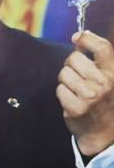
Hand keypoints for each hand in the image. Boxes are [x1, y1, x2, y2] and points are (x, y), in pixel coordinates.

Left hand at [57, 30, 113, 155]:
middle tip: (76, 75)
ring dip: (66, 80)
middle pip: (74, 59)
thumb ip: (99, 60)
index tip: (77, 37)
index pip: (102, 48)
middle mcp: (104, 83)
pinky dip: (63, 94)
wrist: (104, 132)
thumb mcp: (110, 78)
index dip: (86, 39)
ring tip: (75, 89)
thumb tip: (81, 35)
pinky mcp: (75, 108)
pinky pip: (59, 90)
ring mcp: (89, 96)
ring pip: (64, 74)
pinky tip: (72, 101)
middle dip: (70, 65)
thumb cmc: (105, 101)